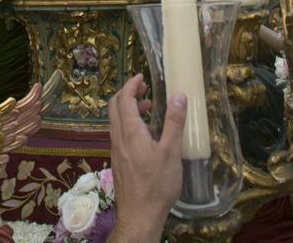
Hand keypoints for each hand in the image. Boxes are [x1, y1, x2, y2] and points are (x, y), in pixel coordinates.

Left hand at [108, 74, 185, 241]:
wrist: (140, 215)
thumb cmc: (157, 184)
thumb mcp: (171, 151)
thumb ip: (174, 122)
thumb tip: (178, 95)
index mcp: (129, 132)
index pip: (123, 99)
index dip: (131, 84)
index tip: (141, 77)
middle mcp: (118, 138)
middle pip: (114, 107)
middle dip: (127, 93)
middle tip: (144, 89)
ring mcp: (116, 151)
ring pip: (116, 122)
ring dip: (129, 110)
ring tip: (148, 109)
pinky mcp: (119, 162)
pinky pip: (120, 134)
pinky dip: (129, 124)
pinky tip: (147, 135)